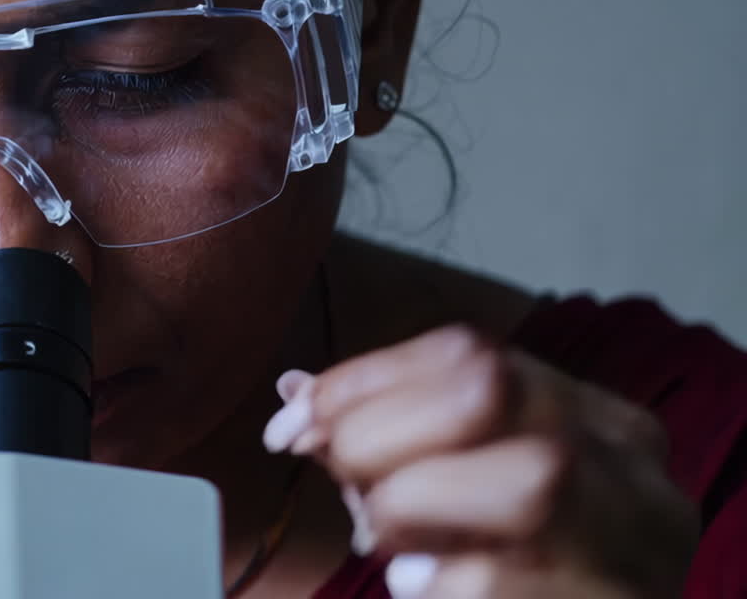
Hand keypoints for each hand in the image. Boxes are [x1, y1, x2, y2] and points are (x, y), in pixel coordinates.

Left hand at [262, 325, 698, 598]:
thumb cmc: (523, 572)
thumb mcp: (471, 489)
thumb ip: (397, 437)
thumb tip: (295, 392)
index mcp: (589, 415)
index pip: (467, 351)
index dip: (361, 381)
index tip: (290, 426)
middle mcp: (626, 463)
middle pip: (490, 394)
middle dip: (380, 437)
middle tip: (350, 492)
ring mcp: (637, 541)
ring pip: (526, 487)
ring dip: (416, 512)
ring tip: (397, 550)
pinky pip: (498, 583)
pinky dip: (436, 588)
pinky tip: (428, 591)